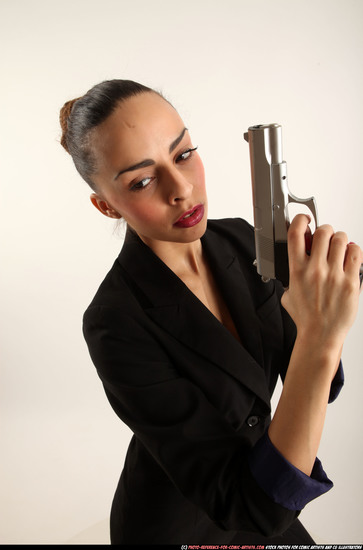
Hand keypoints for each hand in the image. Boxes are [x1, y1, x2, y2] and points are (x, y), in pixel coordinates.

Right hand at [281, 214, 361, 350]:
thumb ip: (292, 274)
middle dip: (325, 230)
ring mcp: (335, 276)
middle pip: (323, 232)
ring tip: (338, 249)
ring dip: (339, 240)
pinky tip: (349, 258)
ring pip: (341, 239)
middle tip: (325, 238)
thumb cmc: (306, 317)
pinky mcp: (352, 282)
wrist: (320, 334)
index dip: (300, 220)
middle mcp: (316, 270)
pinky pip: (356, 254)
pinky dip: (353, 251)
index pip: (295, 233)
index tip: (305, 220)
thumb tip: (298, 259)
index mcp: (297, 270)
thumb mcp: (288, 292)